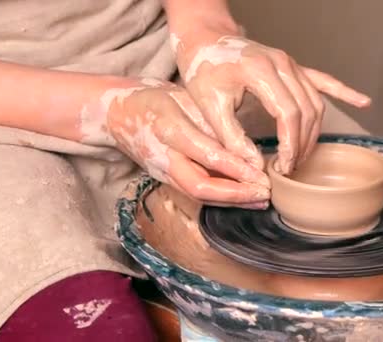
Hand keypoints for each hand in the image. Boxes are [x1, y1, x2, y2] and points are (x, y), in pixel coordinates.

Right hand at [103, 82, 270, 208]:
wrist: (117, 114)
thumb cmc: (154, 100)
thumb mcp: (183, 98)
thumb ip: (208, 121)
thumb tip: (242, 145)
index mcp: (169, 129)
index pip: (207, 155)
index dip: (236, 168)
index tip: (261, 172)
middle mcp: (165, 158)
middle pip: (201, 187)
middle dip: (236, 194)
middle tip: (265, 193)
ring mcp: (163, 173)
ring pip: (199, 195)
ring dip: (232, 201)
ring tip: (261, 200)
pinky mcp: (167, 180)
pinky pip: (196, 193)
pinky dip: (222, 199)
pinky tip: (244, 199)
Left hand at [174, 33, 371, 174]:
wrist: (206, 39)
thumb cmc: (203, 70)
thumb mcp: (209, 107)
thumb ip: (232, 138)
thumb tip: (255, 166)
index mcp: (261, 72)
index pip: (288, 114)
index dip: (291, 144)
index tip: (285, 166)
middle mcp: (283, 64)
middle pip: (307, 110)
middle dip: (303, 144)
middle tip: (292, 168)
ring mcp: (291, 63)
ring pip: (316, 102)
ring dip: (314, 131)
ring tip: (304, 156)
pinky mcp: (293, 66)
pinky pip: (323, 81)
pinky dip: (343, 93)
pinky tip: (363, 102)